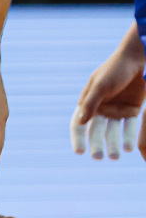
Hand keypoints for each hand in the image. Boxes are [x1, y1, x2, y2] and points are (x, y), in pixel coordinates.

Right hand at [70, 33, 145, 159]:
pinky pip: (130, 127)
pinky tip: (128, 147)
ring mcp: (117, 110)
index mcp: (88, 101)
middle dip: (97, 144)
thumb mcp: (101, 86)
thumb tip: (79, 122)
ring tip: (116, 156)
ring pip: (114, 132)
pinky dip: (129, 137)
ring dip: (113, 144)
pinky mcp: (133, 111)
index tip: (79, 152)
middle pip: (97, 131)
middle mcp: (102, 108)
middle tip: (99, 157)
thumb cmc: (115, 69)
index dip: (78, 138)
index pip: (79, 123)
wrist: (138, 59)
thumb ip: (91, 104)